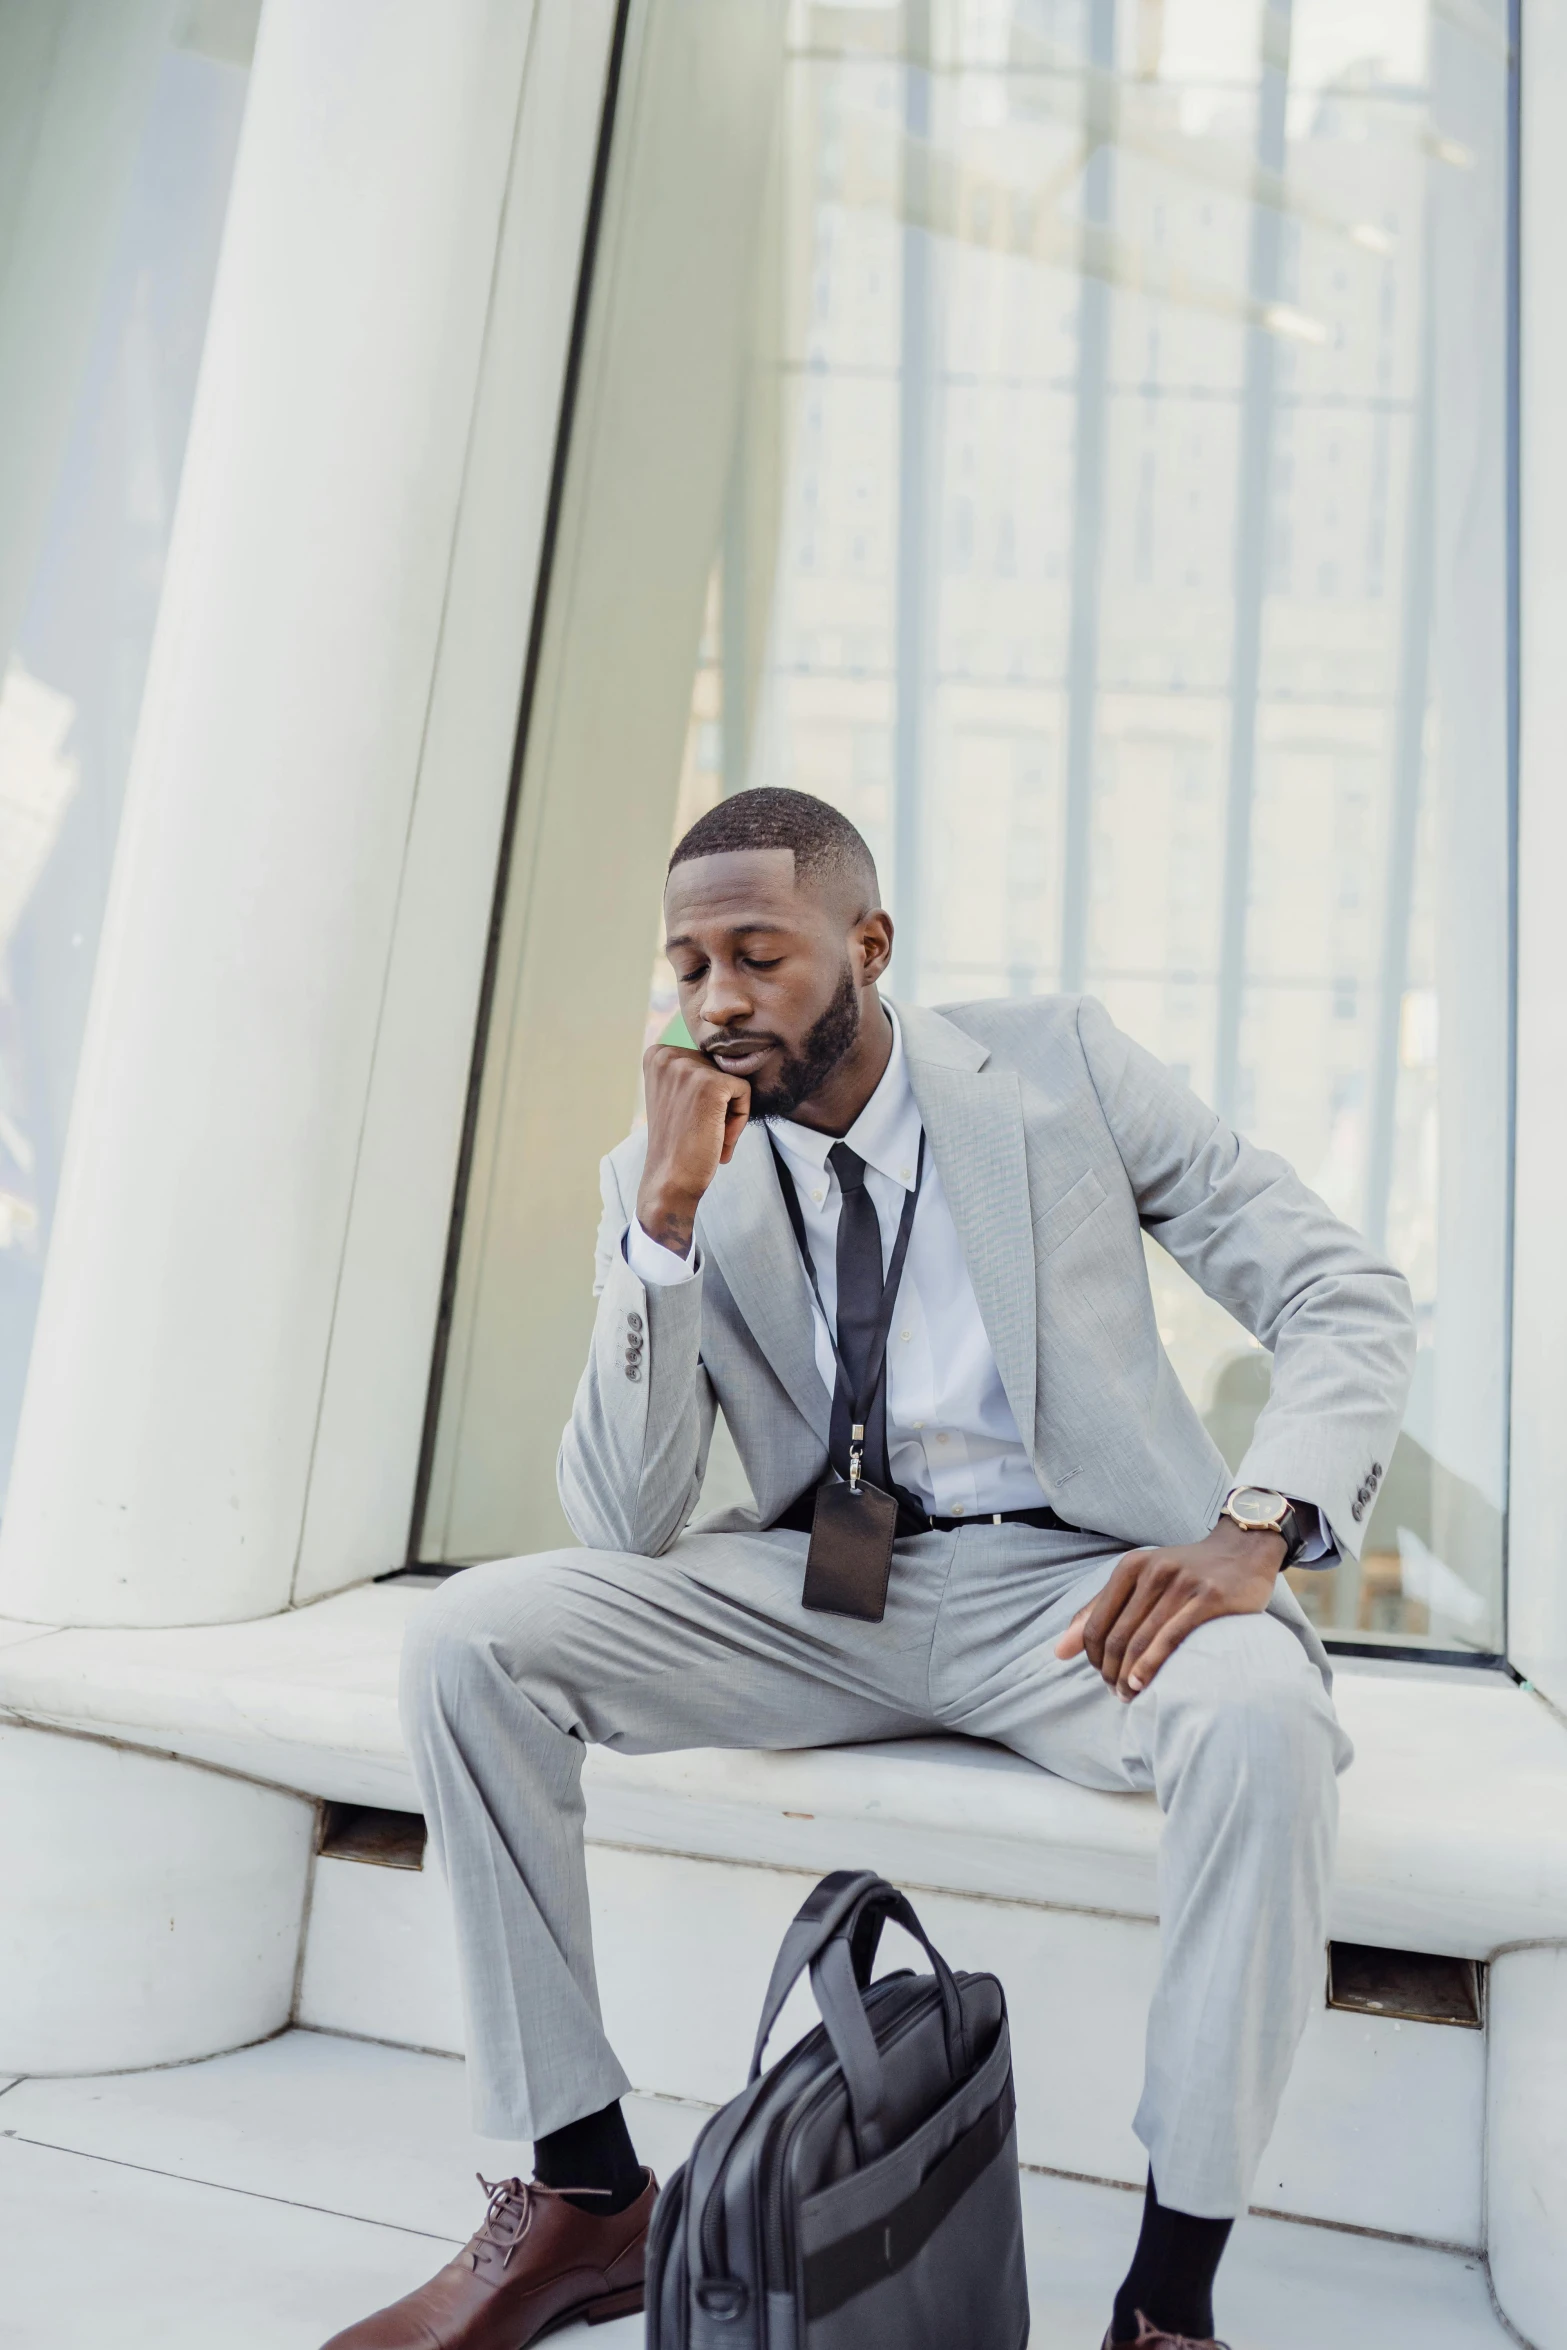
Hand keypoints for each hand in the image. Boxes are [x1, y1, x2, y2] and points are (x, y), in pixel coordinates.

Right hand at [636, 1043, 750, 1254]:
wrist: (670, 1180)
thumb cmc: (678, 1143)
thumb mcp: (676, 1096)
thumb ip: (693, 1071)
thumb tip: (732, 1052)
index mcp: (657, 1055)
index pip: (705, 1061)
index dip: (705, 1095)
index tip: (689, 1118)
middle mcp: (668, 1056)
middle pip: (720, 1069)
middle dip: (719, 1104)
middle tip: (699, 1131)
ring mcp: (688, 1068)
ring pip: (734, 1082)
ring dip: (729, 1114)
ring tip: (708, 1136)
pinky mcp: (711, 1084)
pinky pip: (745, 1092)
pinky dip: (739, 1119)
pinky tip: (718, 1139)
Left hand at [1054, 1518, 1284, 1700]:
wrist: (1243, 1551)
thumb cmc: (1186, 1572)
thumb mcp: (1139, 1580)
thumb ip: (1099, 1610)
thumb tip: (1059, 1651)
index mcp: (1131, 1567)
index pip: (1094, 1623)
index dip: (1091, 1657)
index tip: (1100, 1676)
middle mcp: (1153, 1572)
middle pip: (1116, 1636)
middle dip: (1109, 1671)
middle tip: (1114, 1693)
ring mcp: (1182, 1584)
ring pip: (1140, 1640)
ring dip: (1127, 1675)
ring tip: (1126, 1695)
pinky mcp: (1209, 1599)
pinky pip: (1170, 1638)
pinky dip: (1150, 1666)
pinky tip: (1143, 1684)